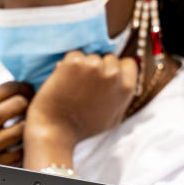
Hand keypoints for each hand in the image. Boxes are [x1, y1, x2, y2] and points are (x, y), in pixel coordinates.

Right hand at [0, 81, 31, 164]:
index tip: (26, 90)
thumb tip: (14, 91)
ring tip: (22, 127)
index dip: (23, 87)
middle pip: (20, 104)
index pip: (9, 88)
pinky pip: (20, 152)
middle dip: (28, 104)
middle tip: (29, 108)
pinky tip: (16, 145)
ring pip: (24, 129)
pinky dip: (21, 148)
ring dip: (26, 127)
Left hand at [23, 52, 136, 170]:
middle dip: (99, 68)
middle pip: (109, 57)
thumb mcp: (113, 118)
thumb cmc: (83, 128)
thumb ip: (122, 98)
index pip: (127, 63)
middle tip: (86, 87)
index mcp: (125, 88)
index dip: (116, 70)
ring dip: (82, 66)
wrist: (56, 129)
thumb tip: (125, 82)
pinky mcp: (74, 62)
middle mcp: (112, 74)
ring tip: (74, 87)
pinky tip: (64, 82)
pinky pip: (74, 55)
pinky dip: (67, 65)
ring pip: (90, 56)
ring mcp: (93, 66)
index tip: (104, 79)